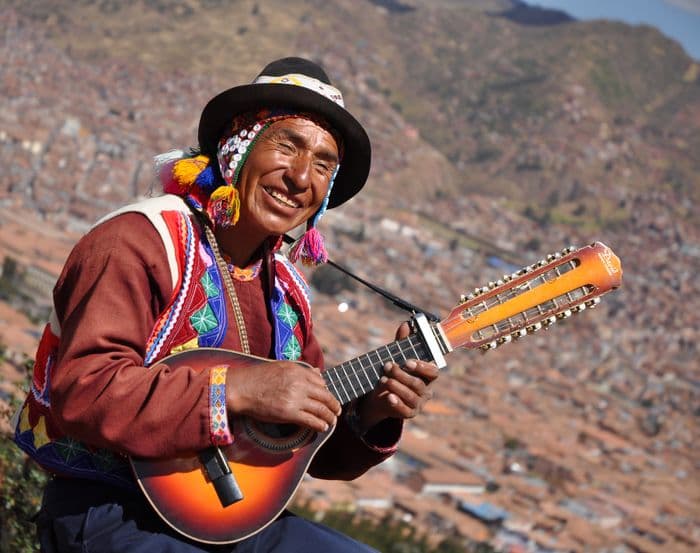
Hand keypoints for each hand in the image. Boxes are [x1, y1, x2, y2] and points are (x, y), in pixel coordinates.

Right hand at [226, 361, 340, 432]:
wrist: (242, 388)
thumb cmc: (258, 377)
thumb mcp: (282, 366)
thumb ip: (302, 370)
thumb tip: (318, 373)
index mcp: (298, 371)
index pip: (321, 382)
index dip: (326, 391)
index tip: (327, 397)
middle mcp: (299, 384)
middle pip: (325, 396)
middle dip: (334, 405)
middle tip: (337, 411)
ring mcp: (295, 398)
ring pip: (321, 409)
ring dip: (330, 417)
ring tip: (332, 421)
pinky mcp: (289, 413)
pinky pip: (311, 420)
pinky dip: (320, 425)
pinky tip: (323, 427)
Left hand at [357, 322, 438, 431]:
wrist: (380, 396)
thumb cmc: (393, 374)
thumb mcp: (396, 358)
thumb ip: (402, 343)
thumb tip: (406, 324)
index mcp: (427, 376)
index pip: (433, 372)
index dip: (422, 367)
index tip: (407, 361)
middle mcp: (426, 390)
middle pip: (419, 384)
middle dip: (402, 375)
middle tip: (387, 366)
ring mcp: (419, 404)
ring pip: (412, 396)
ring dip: (397, 386)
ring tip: (383, 380)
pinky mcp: (409, 414)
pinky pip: (405, 410)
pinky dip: (397, 403)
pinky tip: (389, 397)